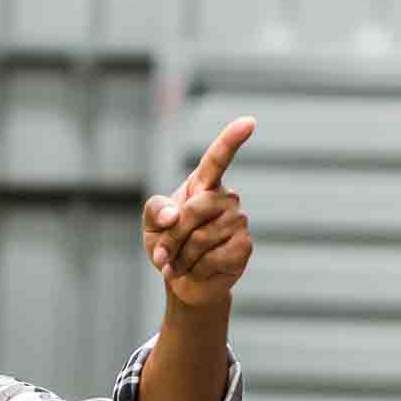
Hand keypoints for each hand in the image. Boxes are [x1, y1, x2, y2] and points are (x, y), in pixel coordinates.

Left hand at [143, 116, 255, 307]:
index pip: (218, 159)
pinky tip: (195, 270)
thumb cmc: (167, 244)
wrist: (182, 279)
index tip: (249, 121)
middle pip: (195, 210)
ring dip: (180, 257)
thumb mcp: (151, 225)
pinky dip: (194, 269)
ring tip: (179, 263)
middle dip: (172, 236)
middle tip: (163, 253)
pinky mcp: (244, 246)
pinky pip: (213, 257)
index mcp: (203, 185)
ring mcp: (239, 221)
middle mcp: (226, 198)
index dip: (232, 140)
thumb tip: (174, 214)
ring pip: (201, 238)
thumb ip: (156, 211)